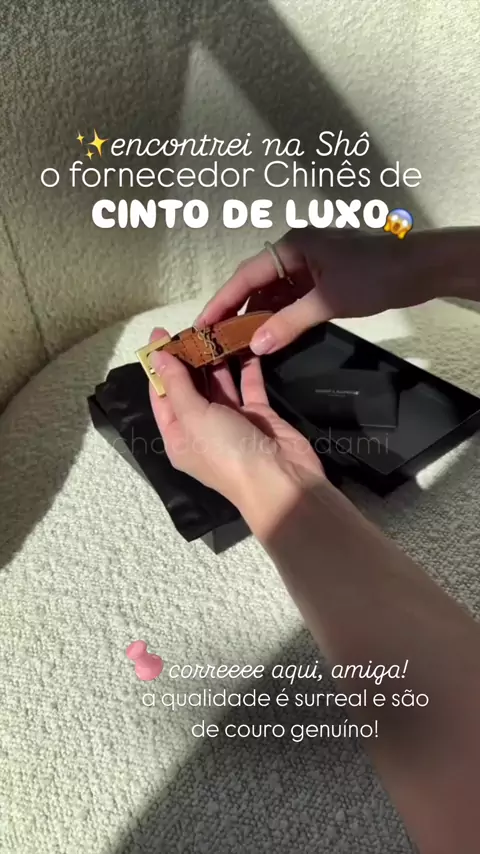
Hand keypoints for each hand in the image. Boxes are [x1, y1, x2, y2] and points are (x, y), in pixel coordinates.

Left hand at [148, 328, 323, 512]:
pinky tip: (243, 339)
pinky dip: (246, 365)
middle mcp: (202, 429)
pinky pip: (249, 384)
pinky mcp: (259, 414)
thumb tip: (157, 356)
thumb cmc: (227, 452)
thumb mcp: (194, 417)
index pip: (162, 396)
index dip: (160, 365)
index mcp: (178, 437)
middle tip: (193, 323)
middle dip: (190, 358)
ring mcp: (232, 421)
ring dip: (216, 358)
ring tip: (216, 326)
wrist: (281, 481)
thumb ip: (177, 384)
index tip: (161, 332)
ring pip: (220, 383)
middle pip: (190, 387)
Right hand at [194, 228, 437, 355]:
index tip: (202, 325)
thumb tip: (255, 344)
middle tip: (217, 338)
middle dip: (236, 310)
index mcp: (291, 246)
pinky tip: (271, 333)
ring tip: (238, 341)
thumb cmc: (374, 276)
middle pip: (255, 282)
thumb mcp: (327, 302)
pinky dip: (279, 314)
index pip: (245, 276)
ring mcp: (309, 263)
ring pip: (273, 291)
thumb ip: (289, 323)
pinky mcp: (322, 277)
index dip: (221, 302)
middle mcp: (294, 250)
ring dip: (258, 314)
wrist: (418, 269)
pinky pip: (290, 296)